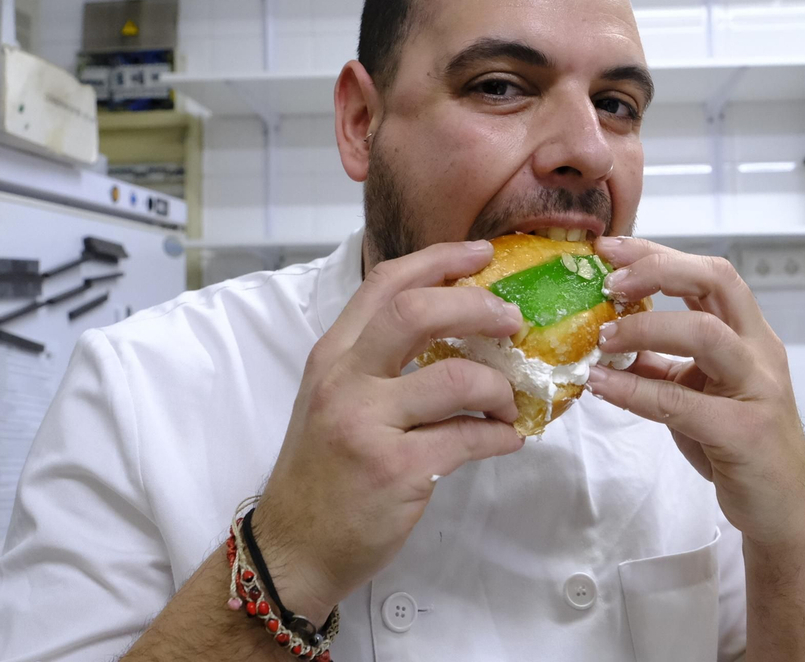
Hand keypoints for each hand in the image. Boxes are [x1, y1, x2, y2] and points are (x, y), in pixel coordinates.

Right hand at [249, 241, 525, 620]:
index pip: (385, 284)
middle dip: (477, 307)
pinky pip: (468, 437)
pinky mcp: (395, 470)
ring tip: (510, 403)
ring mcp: (367, 425)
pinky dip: (499, 436)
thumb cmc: (321, 475)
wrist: (292, 549)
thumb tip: (455, 330)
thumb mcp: (333, 401)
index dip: (439, 260)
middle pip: (417, 311)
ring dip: (499, 387)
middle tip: (512, 322)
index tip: (481, 254)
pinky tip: (506, 439)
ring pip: (455, 378)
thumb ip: (376, 362)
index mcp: (333, 357)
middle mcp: (345, 381)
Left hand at [586, 237, 804, 546]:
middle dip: (659, 270)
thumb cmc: (740, 447)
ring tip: (602, 336)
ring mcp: (757, 390)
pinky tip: (602, 385)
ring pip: (706, 334)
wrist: (783, 509)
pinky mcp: (743, 433)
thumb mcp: (699, 393)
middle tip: (608, 280)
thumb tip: (611, 336)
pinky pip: (681, 403)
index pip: (710, 273)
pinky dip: (635, 390)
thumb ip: (664, 362)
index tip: (610, 248)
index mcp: (750, 335)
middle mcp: (759, 352)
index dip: (659, 254)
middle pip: (718, 281)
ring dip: (646, 327)